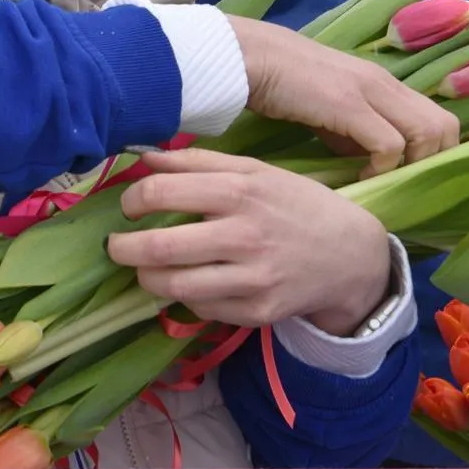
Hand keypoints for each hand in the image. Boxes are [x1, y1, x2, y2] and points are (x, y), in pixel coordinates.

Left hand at [106, 148, 393, 332]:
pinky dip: (183, 296)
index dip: (132, 200)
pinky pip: (200, 307)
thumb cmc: (295, 204)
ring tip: (143, 268)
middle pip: (158, 247)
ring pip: (172, 285)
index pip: (161, 193)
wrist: (352, 254)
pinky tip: (186, 282)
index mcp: (239, 192)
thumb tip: (145, 157)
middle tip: (116, 245)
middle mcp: (243, 235)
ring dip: (145, 277)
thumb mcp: (255, 171)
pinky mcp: (257, 312)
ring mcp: (251, 278)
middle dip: (122, 248)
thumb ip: (199, 163)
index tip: (129, 205)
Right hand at [229, 16, 459, 176]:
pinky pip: (390, 145)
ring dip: (412, 166)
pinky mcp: (350, 104)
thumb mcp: (329, 110)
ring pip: (428, 134)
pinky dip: (382, 168)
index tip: (413, 176)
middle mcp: (386, 83)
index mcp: (384, 84)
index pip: (439, 119)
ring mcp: (370, 91)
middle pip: (445, 127)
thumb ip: (354, 132)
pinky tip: (360, 177)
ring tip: (384, 180)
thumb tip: (370, 162)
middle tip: (404, 182)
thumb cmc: (283, 84)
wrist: (249, 57)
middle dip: (434, 162)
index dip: (435, 152)